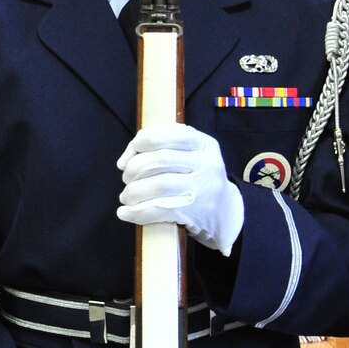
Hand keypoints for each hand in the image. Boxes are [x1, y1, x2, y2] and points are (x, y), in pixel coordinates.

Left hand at [117, 124, 245, 254]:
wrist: (224, 209)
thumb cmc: (197, 176)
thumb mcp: (191, 153)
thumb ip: (160, 147)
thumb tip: (124, 161)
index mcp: (204, 144)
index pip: (170, 135)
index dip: (142, 141)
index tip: (132, 153)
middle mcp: (206, 164)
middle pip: (160, 160)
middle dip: (134, 169)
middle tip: (127, 178)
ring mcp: (201, 189)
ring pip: (158, 185)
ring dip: (133, 191)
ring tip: (127, 196)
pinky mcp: (193, 211)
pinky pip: (158, 210)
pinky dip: (136, 212)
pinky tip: (125, 212)